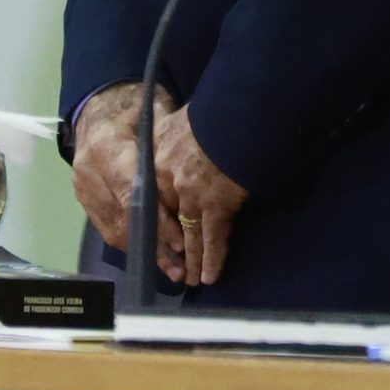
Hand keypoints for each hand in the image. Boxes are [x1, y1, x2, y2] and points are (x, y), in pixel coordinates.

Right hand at [65, 83, 165, 256]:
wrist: (96, 105)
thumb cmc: (131, 106)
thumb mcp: (152, 110)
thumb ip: (168, 136)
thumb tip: (192, 162)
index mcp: (106, 145)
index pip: (132, 192)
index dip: (157, 220)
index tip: (181, 240)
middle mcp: (89, 170)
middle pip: (123, 217)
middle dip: (154, 243)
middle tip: (182, 264)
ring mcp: (83, 187)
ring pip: (113, 228)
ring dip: (143, 250)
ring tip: (172, 269)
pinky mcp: (83, 198)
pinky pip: (106, 228)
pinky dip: (130, 243)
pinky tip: (152, 255)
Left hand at [152, 104, 249, 287]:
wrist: (238, 112)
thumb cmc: (214, 111)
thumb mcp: (179, 117)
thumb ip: (171, 132)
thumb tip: (174, 134)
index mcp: (158, 155)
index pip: (151, 192)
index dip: (156, 214)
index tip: (154, 230)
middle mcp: (168, 179)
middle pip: (167, 218)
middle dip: (171, 243)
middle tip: (173, 263)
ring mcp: (191, 194)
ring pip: (188, 234)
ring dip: (192, 259)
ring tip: (192, 279)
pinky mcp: (216, 206)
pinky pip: (213, 238)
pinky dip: (214, 259)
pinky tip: (210, 276)